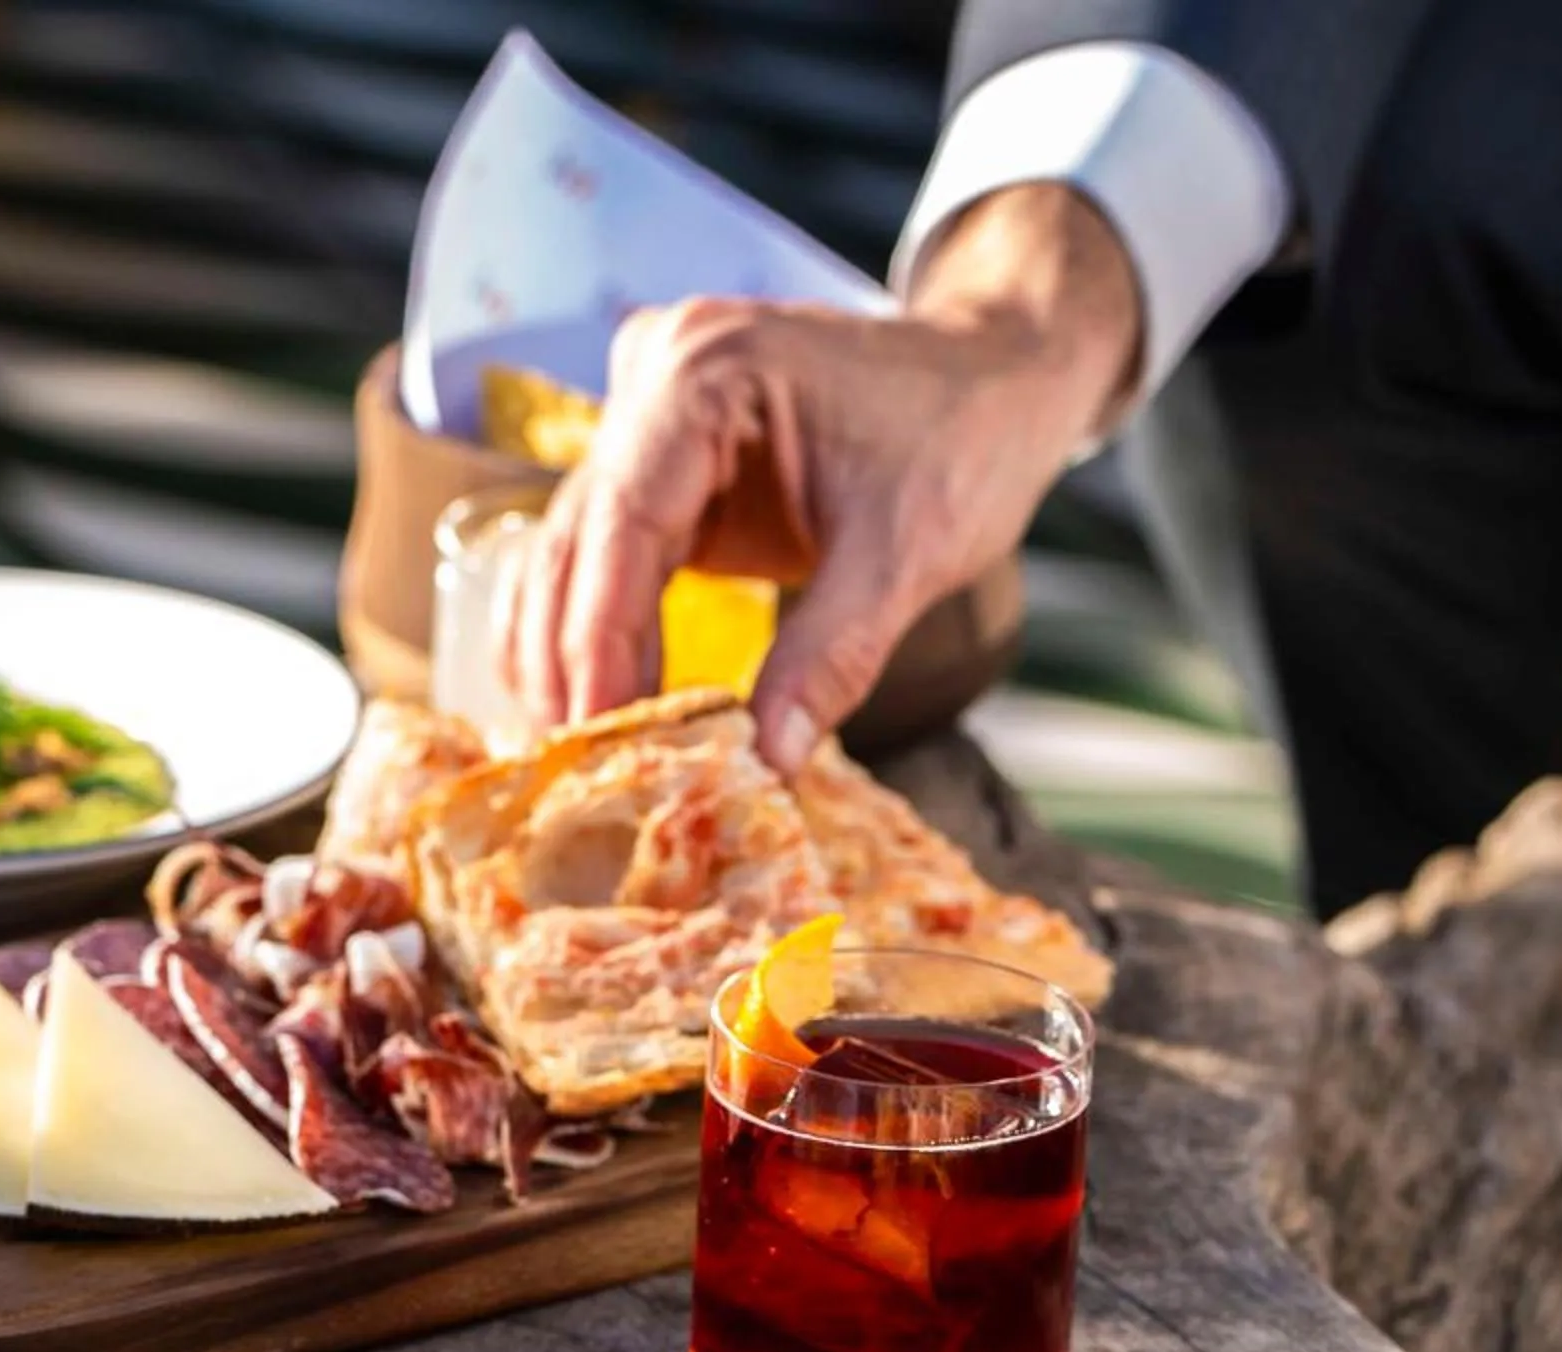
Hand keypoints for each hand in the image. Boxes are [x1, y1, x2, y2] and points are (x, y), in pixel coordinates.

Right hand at [503, 183, 1141, 767]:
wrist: (998, 378)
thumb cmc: (967, 437)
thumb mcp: (909, 551)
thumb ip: (832, 654)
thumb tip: (765, 764)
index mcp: (707, 372)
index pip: (623, 520)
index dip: (600, 638)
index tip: (601, 735)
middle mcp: (653, 377)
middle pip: (575, 539)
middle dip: (569, 660)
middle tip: (576, 768)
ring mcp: (644, 414)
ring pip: (567, 551)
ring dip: (563, 654)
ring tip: (578, 754)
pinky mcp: (655, 461)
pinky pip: (599, 552)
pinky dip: (592, 629)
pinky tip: (594, 704)